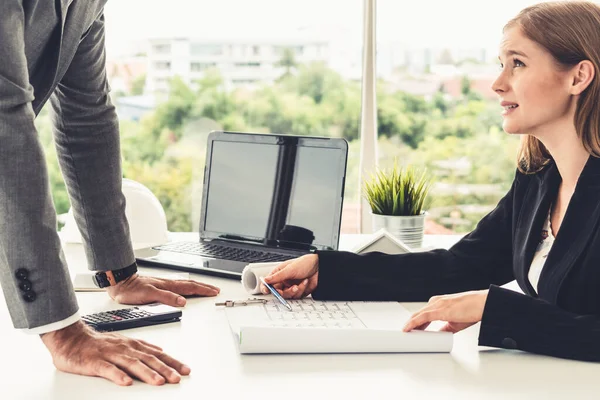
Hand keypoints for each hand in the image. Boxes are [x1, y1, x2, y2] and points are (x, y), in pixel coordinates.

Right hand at [41, 321, 188, 385]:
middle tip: (177, 378)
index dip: (172, 362)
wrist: (71, 338)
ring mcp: (110, 355)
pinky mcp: (95, 362)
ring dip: (147, 373)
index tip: (186, 370)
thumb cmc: (97, 344)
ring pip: (132, 364)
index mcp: (133, 345)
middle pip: (148, 359)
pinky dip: (117, 375)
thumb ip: (141, 347)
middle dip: (165, 369)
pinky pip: (107, 369)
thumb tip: (160, 351)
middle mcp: (125, 348)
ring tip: (159, 381)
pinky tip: (126, 382)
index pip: (157, 355)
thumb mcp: (123, 343)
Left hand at [106, 274, 219, 306]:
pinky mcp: (159, 288)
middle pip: (191, 285)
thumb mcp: (149, 295)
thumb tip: (182, 301)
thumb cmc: (131, 289)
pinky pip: (178, 287)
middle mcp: (168, 284)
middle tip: (215, 290)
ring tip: (205, 289)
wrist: (120, 283)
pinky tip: (185, 291)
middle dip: (204, 287)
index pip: (190, 288)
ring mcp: (164, 285)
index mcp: (168, 286)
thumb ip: (166, 298)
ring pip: (185, 285)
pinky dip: (186, 289)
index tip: (214, 292)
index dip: (203, 290)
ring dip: (197, 287)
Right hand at [261, 254, 318, 298]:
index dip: (266, 287)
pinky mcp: (299, 291)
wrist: (321, 267)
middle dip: (283, 292)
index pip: (269, 282)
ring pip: (287, 295)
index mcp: (280, 273)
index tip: (267, 291)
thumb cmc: (306, 263)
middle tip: (289, 289)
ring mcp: (291, 286)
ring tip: (299, 284)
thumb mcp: (290, 269)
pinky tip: (305, 282)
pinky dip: (301, 290)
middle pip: (278, 292)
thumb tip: (266, 280)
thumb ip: (277, 276)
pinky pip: (297, 296)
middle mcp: (284, 280)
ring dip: (294, 291)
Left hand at [402, 290, 488, 332]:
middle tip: (405, 334)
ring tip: (404, 334)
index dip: (415, 323)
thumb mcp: (456, 322)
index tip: (411, 331)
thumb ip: (446, 329)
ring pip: (417, 315)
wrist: (482, 304)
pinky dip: (413, 323)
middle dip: (410, 324)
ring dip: (409, 325)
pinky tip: (407, 329)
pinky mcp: (439, 310)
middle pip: (418, 314)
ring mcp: (437, 305)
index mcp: (439, 303)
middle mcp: (436, 302)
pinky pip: (422, 317)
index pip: (423, 314)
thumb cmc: (472, 310)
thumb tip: (439, 336)